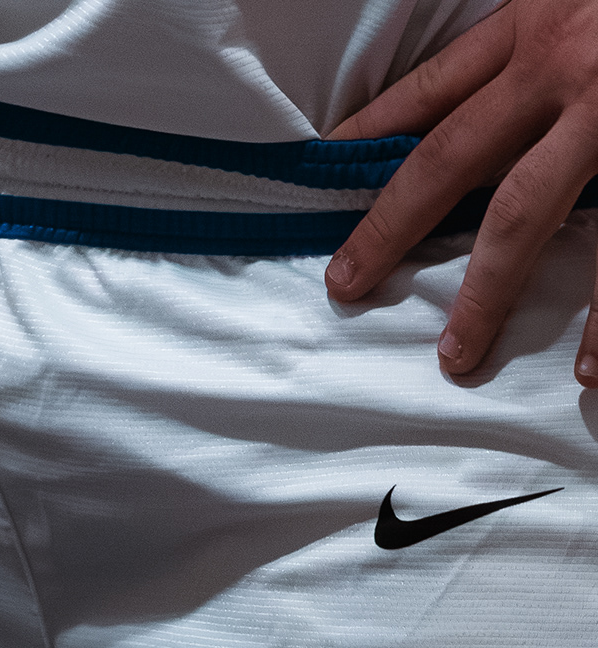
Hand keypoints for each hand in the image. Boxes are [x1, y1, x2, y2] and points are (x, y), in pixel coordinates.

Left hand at [325, 0, 597, 380]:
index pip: (435, 88)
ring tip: (457, 356)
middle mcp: (565, 64)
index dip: (373, 131)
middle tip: (345, 283)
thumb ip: (545, 28)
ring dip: (486, 291)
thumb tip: (502, 88)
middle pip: (452, 159)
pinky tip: (590, 368)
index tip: (323, 169)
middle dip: (391, 226)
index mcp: (540, 19)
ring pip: (527, 213)